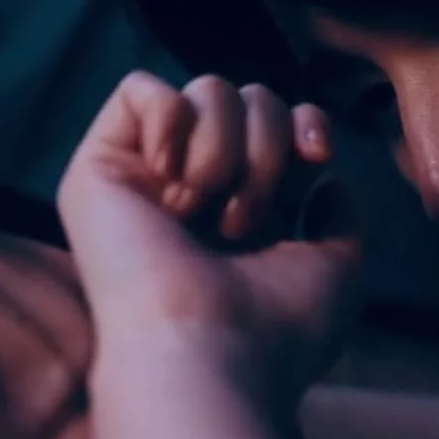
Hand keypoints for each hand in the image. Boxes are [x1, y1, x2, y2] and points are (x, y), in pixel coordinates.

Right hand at [57, 72, 361, 436]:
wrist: (210, 349)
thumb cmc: (277, 324)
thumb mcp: (336, 266)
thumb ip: (337, 216)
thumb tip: (325, 175)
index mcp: (250, 207)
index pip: (282, 123)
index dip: (305, 122)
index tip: (316, 155)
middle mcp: (200, 186)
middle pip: (251, 97)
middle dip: (266, 146)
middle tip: (245, 220)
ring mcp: (149, 175)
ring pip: (206, 89)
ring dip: (224, 148)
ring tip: (205, 213)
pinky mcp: (101, 166)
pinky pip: (140, 88)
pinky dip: (168, 120)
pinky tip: (168, 176)